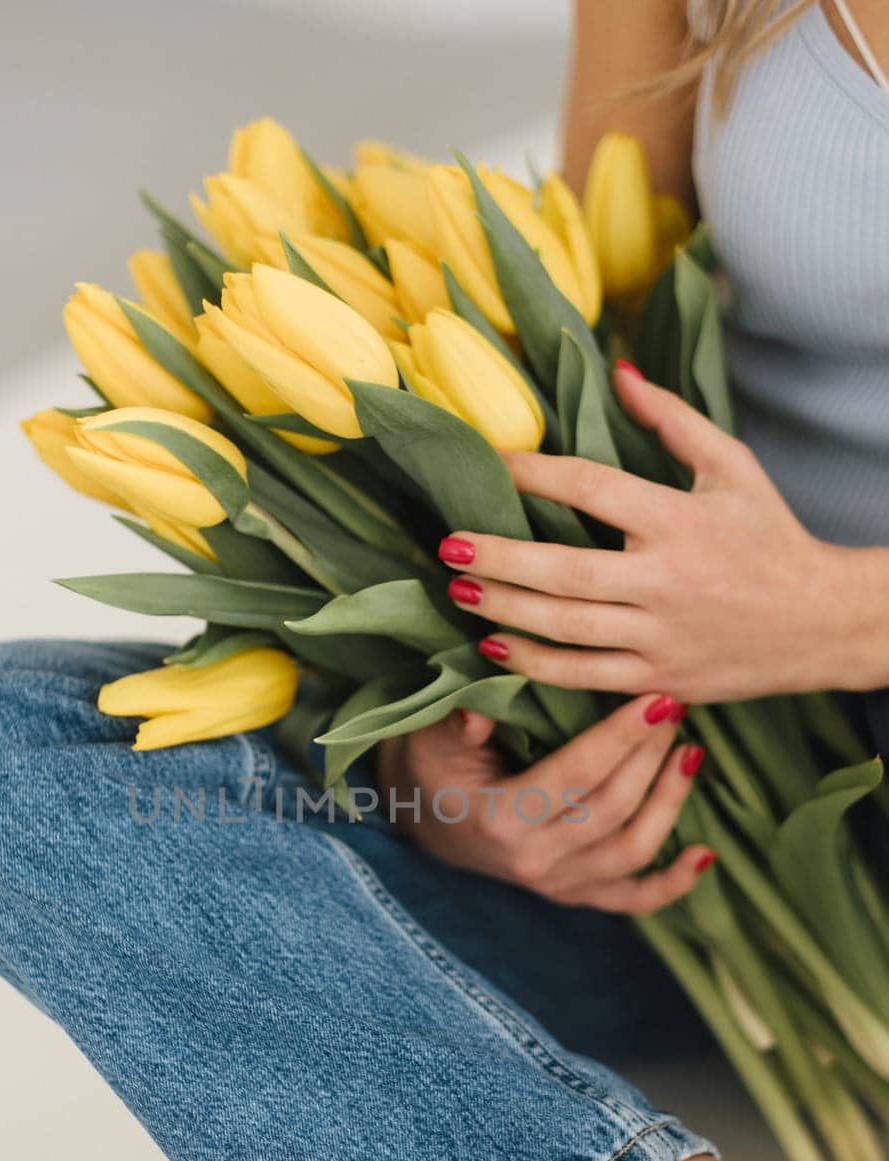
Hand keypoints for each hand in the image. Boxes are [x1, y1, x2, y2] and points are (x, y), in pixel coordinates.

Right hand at [375, 692, 714, 913]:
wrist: (425, 817)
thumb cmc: (433, 764)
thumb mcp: (431, 736)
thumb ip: (456, 722)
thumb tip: (479, 712)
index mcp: (500, 820)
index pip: (575, 776)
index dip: (621, 738)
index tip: (656, 697)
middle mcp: (533, 861)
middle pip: (614, 809)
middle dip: (651, 755)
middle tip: (674, 705)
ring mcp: (557, 884)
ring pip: (633, 851)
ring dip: (670, 801)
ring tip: (689, 751)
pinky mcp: (575, 894)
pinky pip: (633, 900)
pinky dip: (673, 883)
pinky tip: (705, 853)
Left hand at [440, 362, 877, 702]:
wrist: (822, 622)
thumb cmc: (771, 537)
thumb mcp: (732, 467)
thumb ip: (672, 418)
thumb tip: (617, 370)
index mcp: (681, 520)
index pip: (592, 489)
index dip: (536, 473)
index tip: (494, 463)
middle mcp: (666, 581)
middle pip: (565, 571)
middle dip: (501, 557)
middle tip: (450, 542)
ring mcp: (661, 636)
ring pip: (567, 628)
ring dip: (505, 610)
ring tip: (458, 589)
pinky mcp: (659, 677)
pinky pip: (585, 676)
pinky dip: (536, 665)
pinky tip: (495, 648)